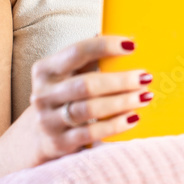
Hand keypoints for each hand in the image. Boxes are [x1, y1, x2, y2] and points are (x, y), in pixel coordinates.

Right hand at [27, 36, 151, 163]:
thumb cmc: (63, 97)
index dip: (105, 47)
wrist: (38, 138)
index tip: (132, 45)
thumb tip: (125, 41)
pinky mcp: (60, 143)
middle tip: (145, 77)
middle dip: (120, 80)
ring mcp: (49, 121)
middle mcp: (43, 95)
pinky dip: (116, 124)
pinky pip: (92, 133)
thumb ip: (89, 59)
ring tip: (145, 96)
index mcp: (45, 70)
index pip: (77, 52)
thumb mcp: (67, 76)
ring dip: (122, 102)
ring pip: (90, 110)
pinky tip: (134, 117)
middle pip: (87, 84)